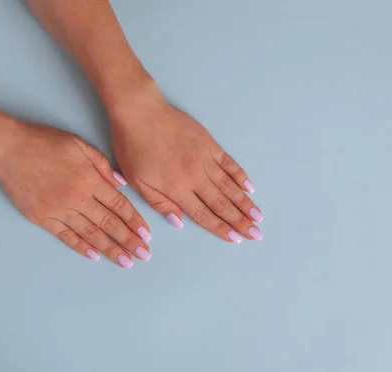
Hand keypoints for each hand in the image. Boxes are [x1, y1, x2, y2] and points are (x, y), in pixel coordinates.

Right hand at [0, 123, 151, 267]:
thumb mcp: (78, 144)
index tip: (147, 235)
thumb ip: (102, 164)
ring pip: (91, 234)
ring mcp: (59, 210)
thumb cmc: (43, 141)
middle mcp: (77, 198)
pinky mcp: (43, 218)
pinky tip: (95, 255)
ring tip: (125, 262)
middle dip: (129, 241)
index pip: (119, 205)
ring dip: (110, 249)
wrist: (7, 149)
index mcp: (89, 179)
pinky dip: (81, 247)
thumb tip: (121, 184)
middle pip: (109, 223)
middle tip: (143, 254)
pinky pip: (66, 236)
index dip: (135, 221)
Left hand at [110, 86, 262, 242]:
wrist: (140, 112)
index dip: (220, 228)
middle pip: (221, 203)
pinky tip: (249, 187)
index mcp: (176, 188)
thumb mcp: (137, 181)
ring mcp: (204, 158)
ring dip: (245, 202)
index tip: (236, 239)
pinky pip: (229, 162)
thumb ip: (159, 203)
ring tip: (258, 216)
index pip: (203, 214)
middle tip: (256, 234)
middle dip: (240, 221)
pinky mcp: (208, 143)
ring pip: (229, 185)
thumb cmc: (133, 147)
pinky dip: (240, 176)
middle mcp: (195, 175)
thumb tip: (179, 221)